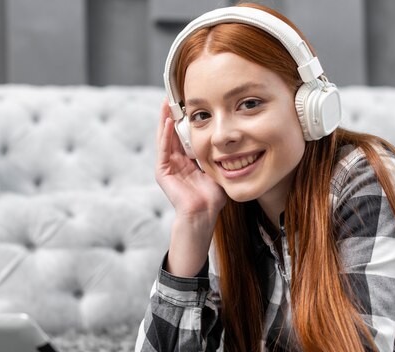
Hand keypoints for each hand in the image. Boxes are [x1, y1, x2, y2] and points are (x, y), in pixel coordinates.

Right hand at [156, 99, 226, 219]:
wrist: (203, 214)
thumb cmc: (212, 197)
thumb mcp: (216, 168)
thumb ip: (218, 154)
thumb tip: (232, 140)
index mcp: (187, 161)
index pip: (184, 135)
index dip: (185, 119)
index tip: (189, 102)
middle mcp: (175, 162)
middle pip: (172, 133)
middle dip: (172, 115)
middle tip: (173, 95)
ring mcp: (167, 166)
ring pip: (165, 137)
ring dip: (165, 119)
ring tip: (167, 102)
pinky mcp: (162, 172)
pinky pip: (164, 149)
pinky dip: (165, 135)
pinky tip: (168, 121)